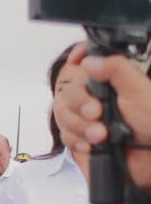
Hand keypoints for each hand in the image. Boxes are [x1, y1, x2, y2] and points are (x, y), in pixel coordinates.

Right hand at [58, 44, 150, 190]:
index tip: (74, 61)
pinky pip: (66, 137)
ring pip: (64, 117)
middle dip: (80, 106)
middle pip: (68, 94)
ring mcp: (87, 120)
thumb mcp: (139, 90)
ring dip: (81, 128)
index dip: (77, 58)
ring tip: (102, 136)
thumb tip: (89, 61)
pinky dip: (79, 142)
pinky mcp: (82, 139)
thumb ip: (116, 70)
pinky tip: (94, 146)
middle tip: (97, 114)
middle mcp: (96, 98)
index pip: (86, 62)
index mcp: (109, 83)